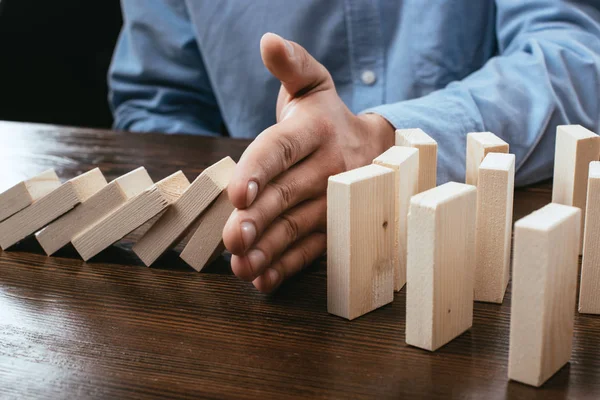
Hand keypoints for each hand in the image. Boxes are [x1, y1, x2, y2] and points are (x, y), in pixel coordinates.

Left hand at [223, 33, 393, 292]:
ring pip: (299, 227)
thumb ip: (291, 64)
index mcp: (315, 129)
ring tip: (242, 266)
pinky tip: (263, 280)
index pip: (281, 148)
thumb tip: (267, 40)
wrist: (378, 147)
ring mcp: (334, 201)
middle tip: (232, 239)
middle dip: (259, 218)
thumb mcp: (313, 83)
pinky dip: (287, 267)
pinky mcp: (335, 226)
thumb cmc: (329, 116)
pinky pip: (312, 249)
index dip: (259, 170)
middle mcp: (328, 166)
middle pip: (287, 194)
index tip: (237, 194)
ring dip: (270, 250)